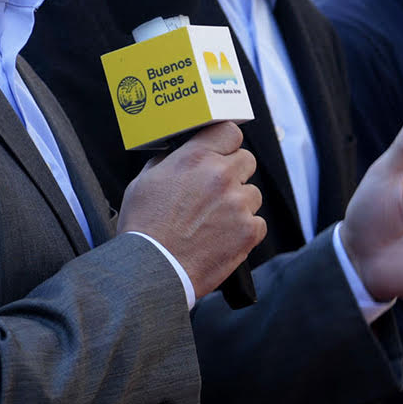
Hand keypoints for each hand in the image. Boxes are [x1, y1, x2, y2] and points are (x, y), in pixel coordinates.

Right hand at [117, 121, 264, 294]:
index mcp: (195, 158)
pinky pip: (258, 223)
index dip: (226, 143)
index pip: (229, 131)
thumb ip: (168, 162)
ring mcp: (238, 203)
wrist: (151, 271)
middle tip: (216, 192)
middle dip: (234, 173)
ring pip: (253, 193)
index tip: (222, 152)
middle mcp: (220, 176)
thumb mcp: (144, 182)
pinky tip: (222, 238)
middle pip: (247, 160)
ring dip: (239, 204)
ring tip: (214, 222)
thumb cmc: (144, 230)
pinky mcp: (248, 231)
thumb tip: (179, 155)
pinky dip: (245, 231)